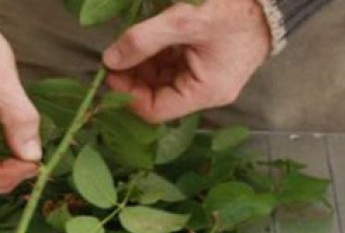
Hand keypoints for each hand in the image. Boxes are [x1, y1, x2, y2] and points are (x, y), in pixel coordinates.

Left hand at [102, 0, 270, 122]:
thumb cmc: (235, 10)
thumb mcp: (185, 20)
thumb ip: (145, 40)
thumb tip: (111, 59)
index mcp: (205, 92)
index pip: (154, 110)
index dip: (127, 93)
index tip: (109, 71)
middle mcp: (206, 91)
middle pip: (157, 96)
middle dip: (133, 78)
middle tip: (114, 55)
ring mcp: (207, 77)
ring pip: (163, 80)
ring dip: (143, 65)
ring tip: (130, 43)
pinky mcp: (207, 62)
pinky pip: (174, 66)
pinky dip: (157, 55)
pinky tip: (148, 39)